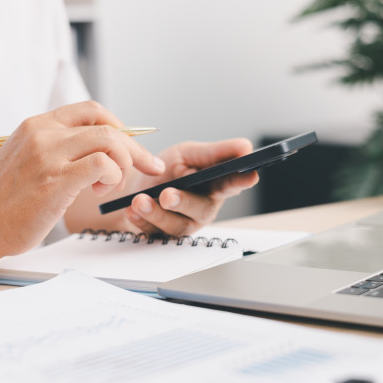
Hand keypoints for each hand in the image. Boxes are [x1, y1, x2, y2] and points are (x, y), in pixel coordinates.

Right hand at [0, 101, 164, 256]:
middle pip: (107, 126)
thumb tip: (102, 150)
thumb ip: (58, 148)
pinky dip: (113, 177)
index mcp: (38, 125)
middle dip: (135, 150)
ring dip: (123, 165)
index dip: (120, 128)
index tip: (133, 149)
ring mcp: (48, 154)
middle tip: (147, 169)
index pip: (92, 110)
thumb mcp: (29, 159)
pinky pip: (103, 164)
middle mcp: (43, 133)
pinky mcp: (55, 179)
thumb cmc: (7, 199)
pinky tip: (101, 191)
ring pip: (109, 140)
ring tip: (109, 187)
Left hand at [122, 138, 258, 235]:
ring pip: (176, 225)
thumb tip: (246, 146)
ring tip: (140, 201)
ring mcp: (184, 224)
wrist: (136, 187)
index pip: (232, 183)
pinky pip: (155, 233)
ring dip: (157, 213)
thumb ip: (216, 152)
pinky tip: (132, 210)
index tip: (250, 175)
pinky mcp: (164, 236)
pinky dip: (141, 221)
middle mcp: (203, 208)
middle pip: (201, 209)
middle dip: (184, 202)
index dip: (242, 180)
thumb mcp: (189, 153)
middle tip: (167, 195)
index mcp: (214, 186)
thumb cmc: (167, 170)